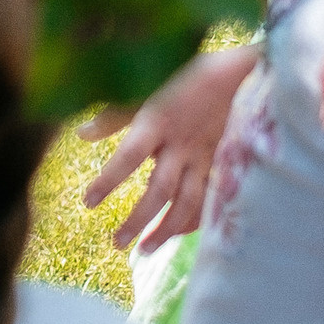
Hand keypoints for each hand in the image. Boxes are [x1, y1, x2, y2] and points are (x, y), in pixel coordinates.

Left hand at [79, 45, 259, 251]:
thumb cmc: (185, 76)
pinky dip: (195, 220)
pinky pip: (209, 200)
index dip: (107, 180)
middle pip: (159, 190)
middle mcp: (180, 145)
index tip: (87, 203)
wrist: (241, 74)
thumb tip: (81, 135)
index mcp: (157, 122)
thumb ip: (114, 116)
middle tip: (116, 243)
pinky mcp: (222, 164)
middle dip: (138, 219)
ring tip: (144, 250)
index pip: (127, 156)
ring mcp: (204, 158)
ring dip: (166, 230)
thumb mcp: (145, 88)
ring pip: (187, 202)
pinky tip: (179, 234)